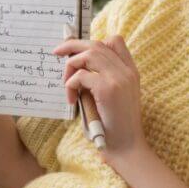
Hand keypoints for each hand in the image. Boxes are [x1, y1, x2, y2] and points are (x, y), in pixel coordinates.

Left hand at [52, 35, 145, 160]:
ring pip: (88, 55)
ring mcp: (118, 78)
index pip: (115, 41)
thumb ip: (105, 79)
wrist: (127, 147)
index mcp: (131, 71)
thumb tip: (78, 66)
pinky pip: (80, 76)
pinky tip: (72, 100)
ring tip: (67, 84)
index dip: (93, 41)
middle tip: (57, 52)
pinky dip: (70, 85)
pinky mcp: (107, 89)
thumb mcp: (117, 96)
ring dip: (71, 66)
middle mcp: (126, 71)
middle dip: (73, 46)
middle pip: (96, 44)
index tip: (76, 50)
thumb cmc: (117, 125)